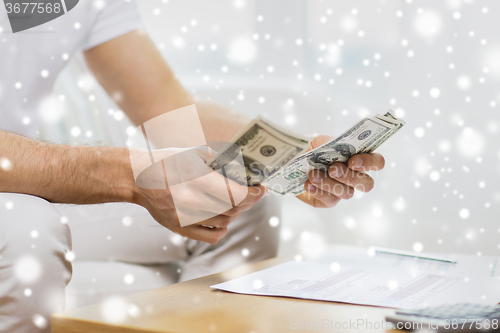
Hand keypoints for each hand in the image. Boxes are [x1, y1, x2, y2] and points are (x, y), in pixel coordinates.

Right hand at [131, 147, 266, 243]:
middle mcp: (191, 201)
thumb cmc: (168, 162)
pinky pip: (212, 236)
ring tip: (235, 201)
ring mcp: (185, 218)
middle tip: (253, 193)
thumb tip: (246, 169)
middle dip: (249, 201)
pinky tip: (223, 217)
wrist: (137, 177)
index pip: (238, 195)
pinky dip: (223, 228)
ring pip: (225, 222)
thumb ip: (221, 161)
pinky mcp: (179, 228)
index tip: (261, 189)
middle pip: (234, 209)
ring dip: (236, 212)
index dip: (255, 194)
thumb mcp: (196, 153)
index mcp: (197, 179)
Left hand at [296, 135, 384, 207]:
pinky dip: (318, 191)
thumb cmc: (312, 151)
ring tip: (313, 175)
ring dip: (329, 183)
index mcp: (358, 158)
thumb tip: (336, 148)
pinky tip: (308, 184)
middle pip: (367, 184)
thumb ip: (331, 143)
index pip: (377, 162)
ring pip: (347, 193)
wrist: (292, 163)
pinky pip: (330, 200)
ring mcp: (343, 190)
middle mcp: (355, 176)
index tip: (353, 161)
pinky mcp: (329, 201)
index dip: (369, 162)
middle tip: (333, 169)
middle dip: (350, 177)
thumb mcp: (321, 141)